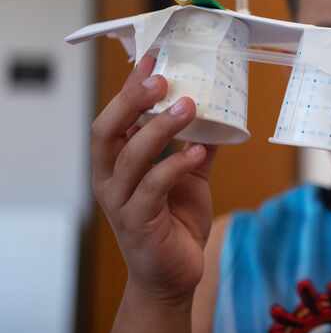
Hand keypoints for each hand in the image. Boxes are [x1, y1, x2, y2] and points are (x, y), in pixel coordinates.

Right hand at [91, 55, 216, 303]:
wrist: (175, 275)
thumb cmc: (175, 222)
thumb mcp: (190, 176)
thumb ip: (197, 144)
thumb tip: (221, 111)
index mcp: (117, 163)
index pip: (116, 117)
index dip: (130, 87)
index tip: (150, 57)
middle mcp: (111, 180)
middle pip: (108, 131)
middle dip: (133, 101)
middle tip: (163, 79)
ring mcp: (121, 202)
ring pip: (130, 156)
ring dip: (160, 128)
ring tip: (189, 106)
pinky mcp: (139, 223)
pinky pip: (154, 187)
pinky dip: (176, 165)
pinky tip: (199, 152)